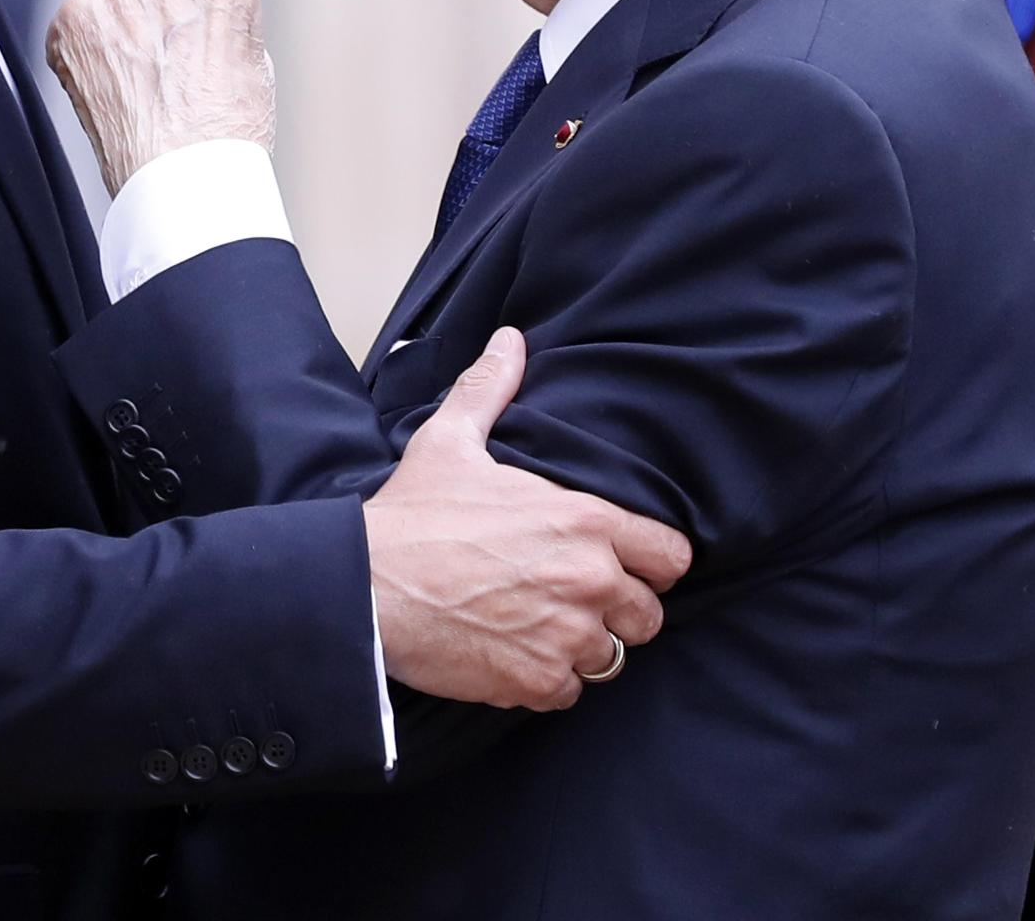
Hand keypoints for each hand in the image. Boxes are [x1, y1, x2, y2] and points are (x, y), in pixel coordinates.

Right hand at [364, 327, 692, 709]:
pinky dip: (544, 682)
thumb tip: (510, 341)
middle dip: (616, 613)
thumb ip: (491, 390)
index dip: (650, 563)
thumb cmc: (410, 514)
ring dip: (580, 649)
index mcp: (584, 520)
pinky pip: (567, 693)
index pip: (670, 556)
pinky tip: (511, 656)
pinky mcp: (536, 681)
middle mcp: (589, 580)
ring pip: (610, 658)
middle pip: (648, 616)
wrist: (364, 587)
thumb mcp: (452, 440)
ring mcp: (565, 636)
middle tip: (570, 601)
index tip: (624, 566)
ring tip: (537, 629)